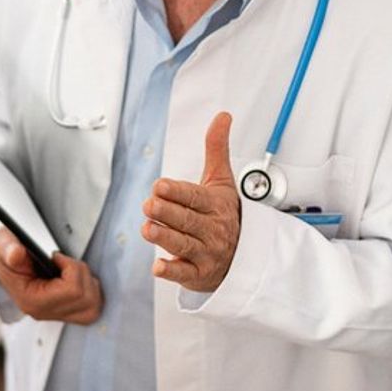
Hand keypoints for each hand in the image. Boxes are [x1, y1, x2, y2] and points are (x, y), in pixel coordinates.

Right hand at [0, 228, 101, 323]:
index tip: (56, 258)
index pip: (72, 291)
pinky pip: (92, 309)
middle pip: (86, 299)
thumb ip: (9, 249)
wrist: (4, 263)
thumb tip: (16, 254)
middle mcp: (45, 312)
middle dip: (81, 274)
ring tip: (70, 271)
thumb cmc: (7, 254)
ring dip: (88, 283)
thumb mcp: (4, 245)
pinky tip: (77, 280)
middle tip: (64, 263)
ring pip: (92, 307)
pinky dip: (91, 292)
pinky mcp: (66, 313)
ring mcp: (56, 315)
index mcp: (32, 300)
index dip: (71, 268)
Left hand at [142, 111, 240, 292]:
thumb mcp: (223, 181)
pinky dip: (172, 271)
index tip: (159, 185)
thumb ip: (217, 149)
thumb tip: (223, 116)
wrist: (244, 255)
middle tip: (148, 205)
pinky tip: (158, 267)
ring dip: (165, 238)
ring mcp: (206, 253)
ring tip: (147, 229)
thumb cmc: (225, 213)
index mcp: (215, 205)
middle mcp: (211, 229)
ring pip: (184, 245)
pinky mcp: (198, 274)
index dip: (177, 191)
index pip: (194, 197)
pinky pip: (185, 274)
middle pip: (187, 220)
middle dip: (167, 213)